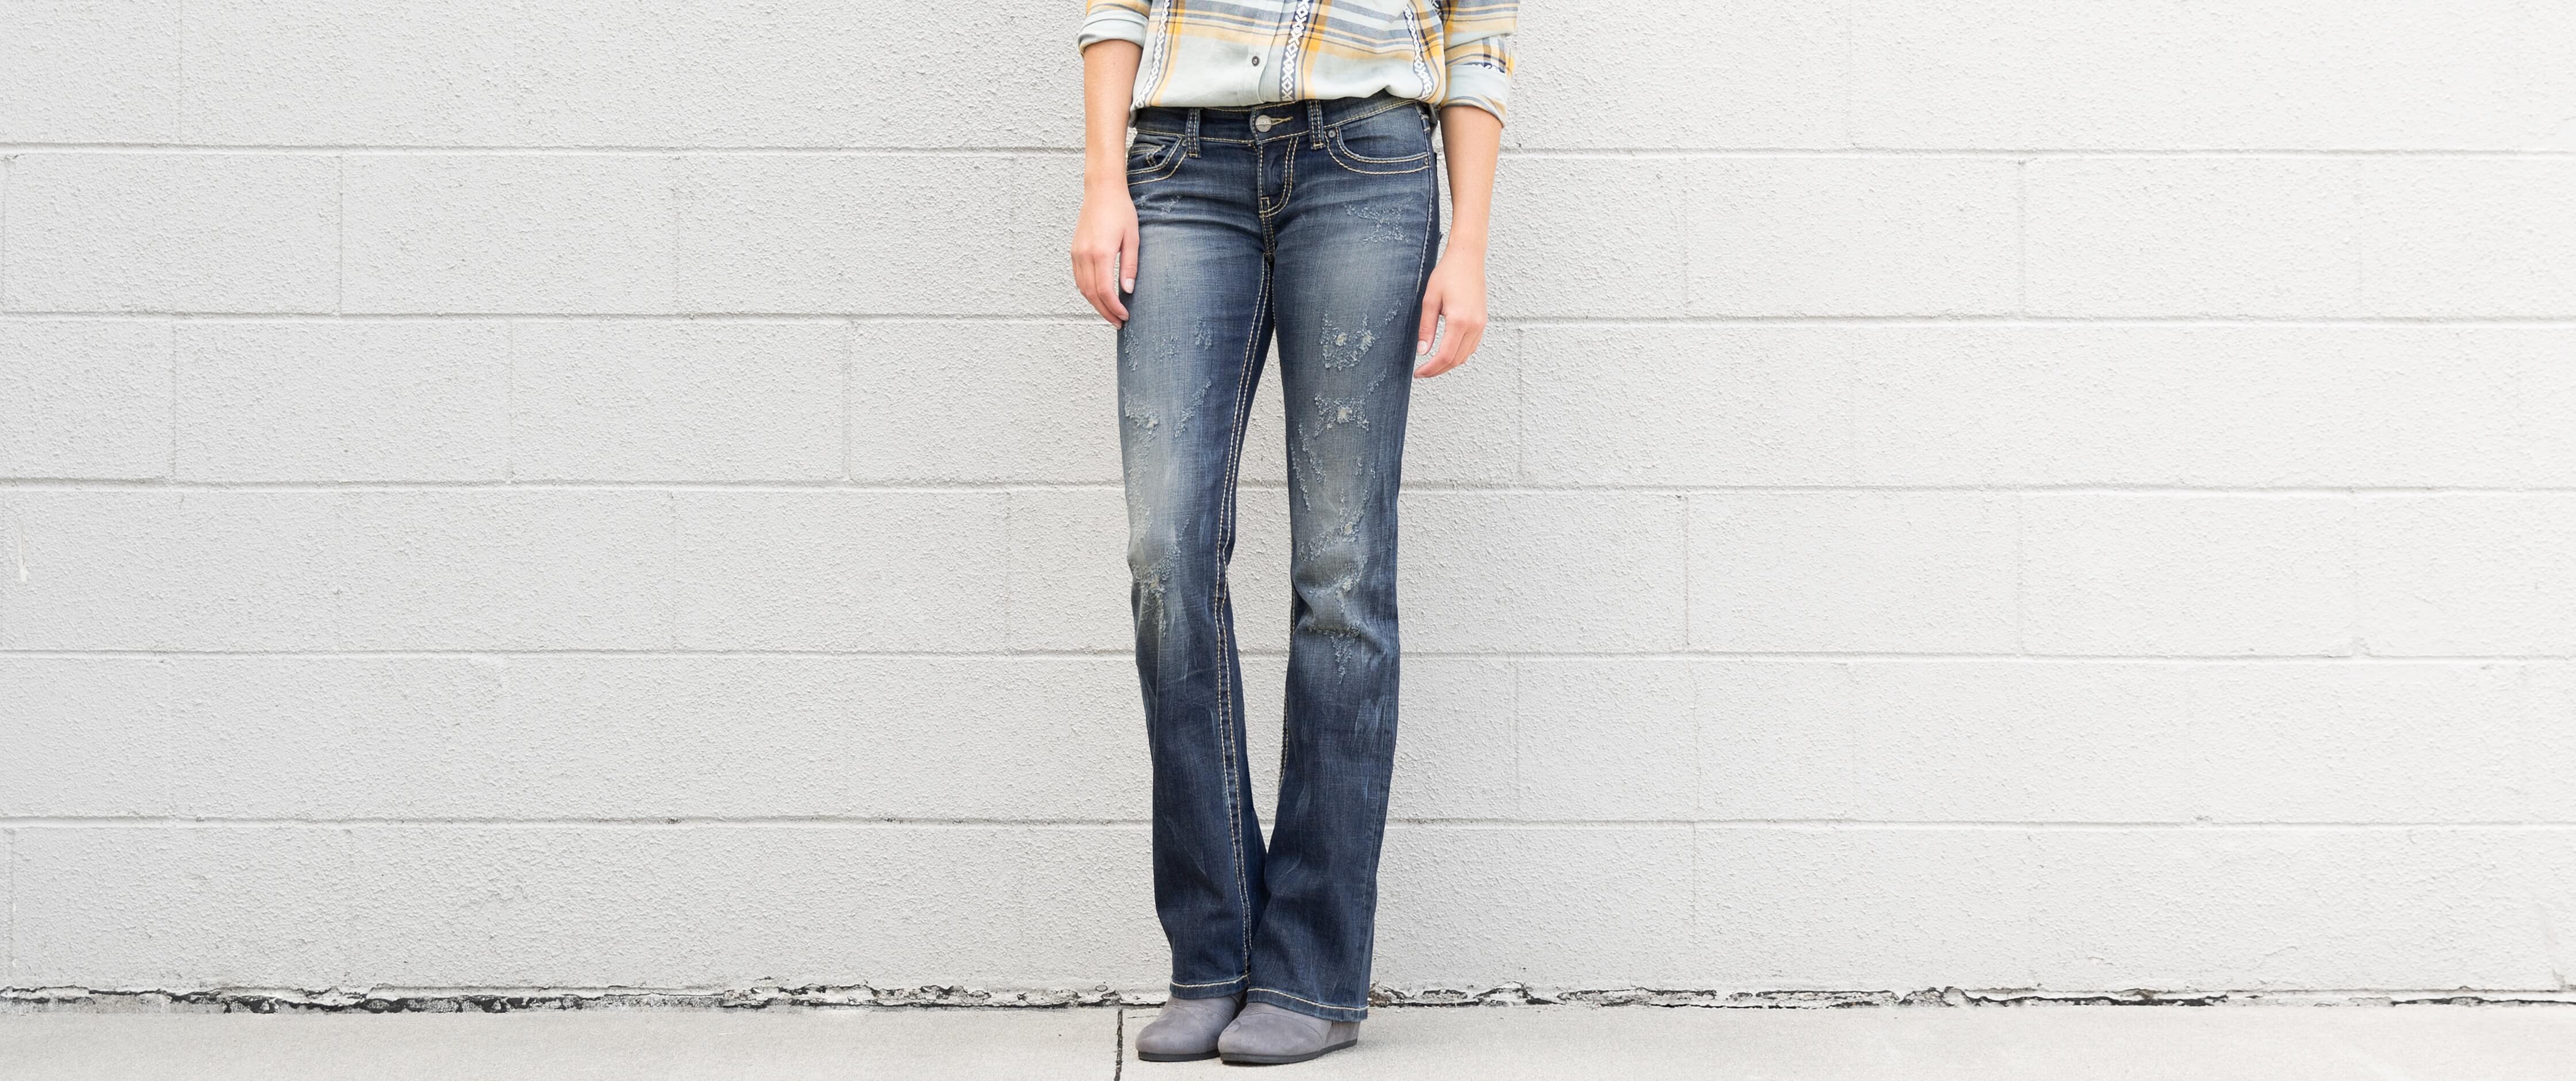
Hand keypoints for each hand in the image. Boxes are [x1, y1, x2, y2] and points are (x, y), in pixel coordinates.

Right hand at [1072, 182, 1139, 327]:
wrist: (1102, 191)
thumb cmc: (1121, 211)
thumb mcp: (1133, 238)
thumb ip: (1130, 265)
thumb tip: (1128, 290)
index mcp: (1101, 253)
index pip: (1104, 291)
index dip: (1113, 308)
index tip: (1124, 316)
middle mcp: (1085, 255)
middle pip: (1091, 294)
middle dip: (1104, 312)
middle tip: (1118, 322)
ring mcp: (1077, 253)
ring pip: (1082, 288)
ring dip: (1095, 304)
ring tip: (1110, 313)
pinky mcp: (1074, 250)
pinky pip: (1078, 278)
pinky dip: (1087, 291)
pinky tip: (1099, 296)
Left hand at [1414, 251, 1486, 377]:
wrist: (1468, 258)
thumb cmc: (1448, 273)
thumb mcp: (1430, 300)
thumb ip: (1426, 328)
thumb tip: (1423, 351)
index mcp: (1460, 321)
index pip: (1445, 356)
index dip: (1431, 368)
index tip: (1418, 373)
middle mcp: (1474, 326)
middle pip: (1456, 360)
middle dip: (1438, 370)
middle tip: (1422, 372)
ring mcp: (1481, 325)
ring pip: (1465, 356)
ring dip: (1449, 364)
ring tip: (1432, 364)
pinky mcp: (1483, 322)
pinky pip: (1472, 346)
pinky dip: (1459, 354)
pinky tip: (1446, 352)